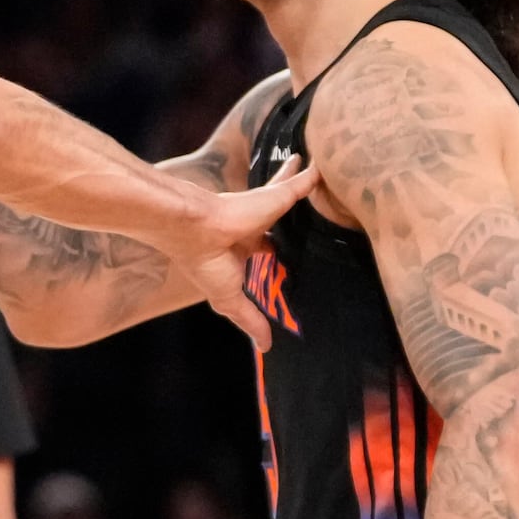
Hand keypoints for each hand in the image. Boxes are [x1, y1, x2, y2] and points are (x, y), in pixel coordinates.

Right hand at [186, 157, 322, 344]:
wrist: (194, 227)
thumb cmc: (205, 261)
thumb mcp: (230, 300)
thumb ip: (250, 320)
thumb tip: (266, 348)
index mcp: (242, 249)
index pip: (266, 250)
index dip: (279, 254)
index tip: (295, 256)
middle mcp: (253, 226)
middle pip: (279, 220)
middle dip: (293, 219)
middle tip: (318, 217)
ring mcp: (263, 210)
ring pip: (288, 198)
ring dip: (302, 189)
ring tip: (322, 182)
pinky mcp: (274, 197)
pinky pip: (299, 185)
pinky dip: (311, 177)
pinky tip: (325, 170)